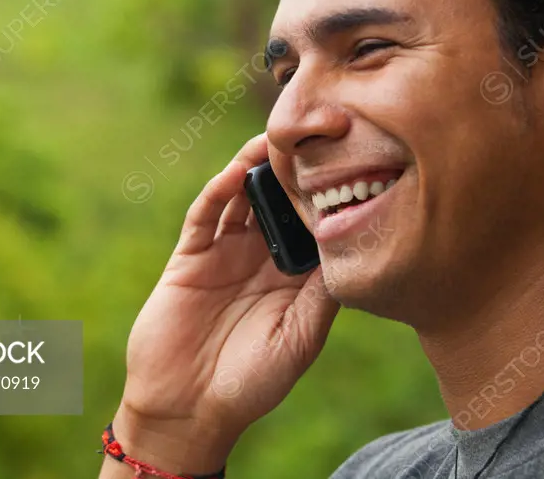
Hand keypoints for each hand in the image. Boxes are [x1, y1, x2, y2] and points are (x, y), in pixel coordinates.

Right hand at [113, 133, 339, 473]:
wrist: (188, 409)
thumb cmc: (252, 383)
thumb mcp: (301, 338)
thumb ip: (324, 293)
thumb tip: (354, 245)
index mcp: (292, 275)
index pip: (312, 222)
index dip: (327, 193)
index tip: (349, 161)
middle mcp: (261, 256)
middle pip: (278, 199)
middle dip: (293, 169)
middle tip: (313, 135)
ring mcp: (224, 252)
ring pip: (243, 197)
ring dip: (256, 168)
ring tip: (276, 140)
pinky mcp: (191, 256)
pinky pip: (205, 215)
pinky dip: (219, 190)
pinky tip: (238, 172)